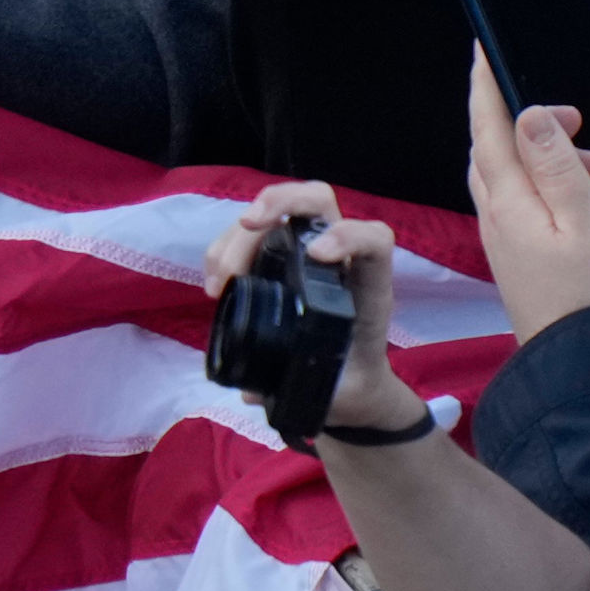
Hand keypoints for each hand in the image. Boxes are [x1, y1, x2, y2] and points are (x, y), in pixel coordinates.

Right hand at [202, 181, 423, 436]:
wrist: (350, 385)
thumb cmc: (349, 379)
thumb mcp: (342, 390)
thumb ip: (308, 391)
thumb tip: (251, 388)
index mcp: (367, 284)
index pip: (374, 239)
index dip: (349, 236)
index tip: (318, 256)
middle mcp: (339, 257)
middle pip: (316, 199)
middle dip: (277, 206)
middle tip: (245, 239)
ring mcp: (306, 251)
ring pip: (274, 213)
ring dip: (237, 237)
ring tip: (220, 283)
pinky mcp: (277, 258)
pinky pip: (249, 235)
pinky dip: (224, 249)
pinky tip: (215, 282)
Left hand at [459, 50, 589, 342]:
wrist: (586, 364)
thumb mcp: (584, 218)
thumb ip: (555, 162)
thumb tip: (527, 113)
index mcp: (508, 202)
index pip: (488, 128)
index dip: (485, 86)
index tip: (483, 48)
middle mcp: (496, 217)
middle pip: (498, 149)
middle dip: (532, 122)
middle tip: (577, 118)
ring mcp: (505, 239)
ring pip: (518, 177)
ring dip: (554, 158)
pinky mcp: (519, 257)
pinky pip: (531, 204)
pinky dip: (559, 188)